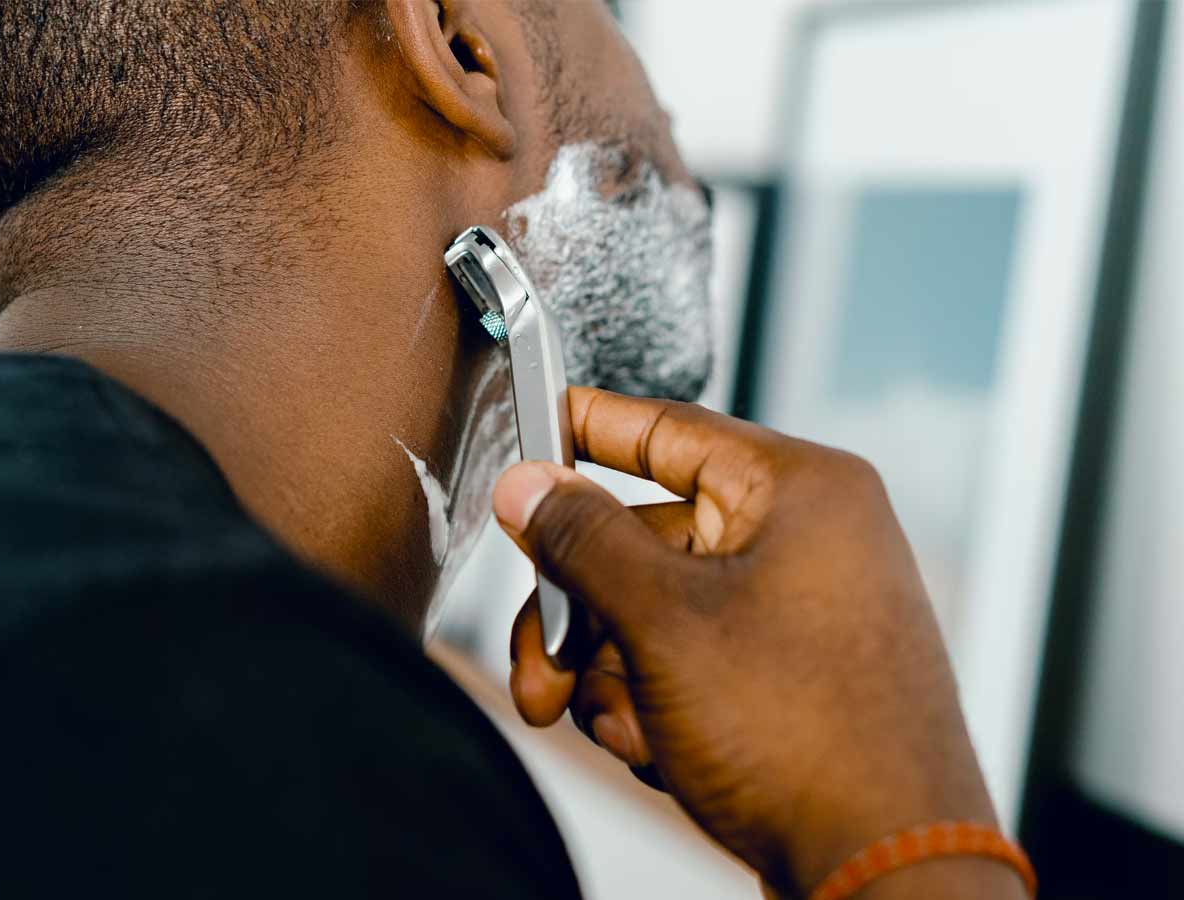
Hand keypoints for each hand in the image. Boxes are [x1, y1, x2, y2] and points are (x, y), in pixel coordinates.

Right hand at [495, 387, 1007, 896]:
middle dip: (579, 615)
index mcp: (798, 493)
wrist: (882, 869)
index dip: (589, 428)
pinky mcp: (788, 679)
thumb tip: (529, 485)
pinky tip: (659, 751)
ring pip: (652, 613)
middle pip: (642, 542)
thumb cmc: (810, 738)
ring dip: (610, 674)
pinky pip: (687, 664)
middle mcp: (805, 542)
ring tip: (618, 728)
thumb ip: (582, 541)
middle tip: (542, 667)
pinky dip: (653, 705)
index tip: (535, 424)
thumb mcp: (663, 621)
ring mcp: (798, 614)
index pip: (670, 428)